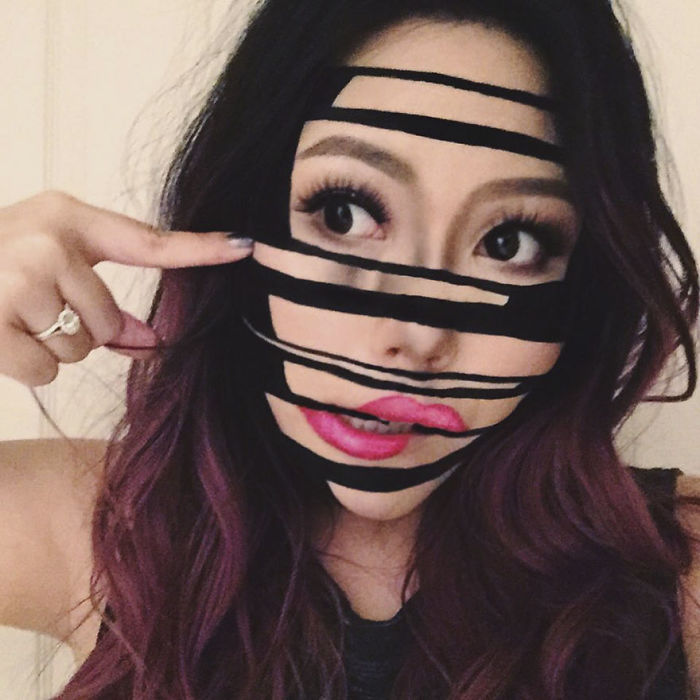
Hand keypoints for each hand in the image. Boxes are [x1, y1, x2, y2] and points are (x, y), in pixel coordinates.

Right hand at [0, 191, 252, 385]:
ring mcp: (16, 275)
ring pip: (80, 346)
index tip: (245, 246)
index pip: (149, 241)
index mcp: (66, 217)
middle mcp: (45, 238)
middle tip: (33, 310)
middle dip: (81, 330)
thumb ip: (101, 298)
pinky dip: (24, 367)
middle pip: (111, 318)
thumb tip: (155, 342)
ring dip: (52, 348)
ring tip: (10, 318)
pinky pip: (45, 369)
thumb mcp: (44, 266)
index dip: (201, 248)